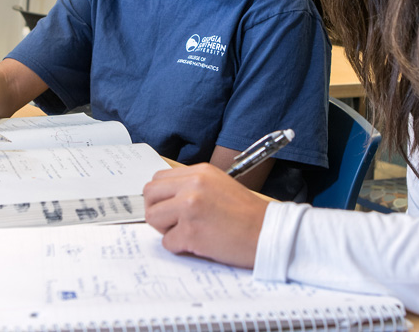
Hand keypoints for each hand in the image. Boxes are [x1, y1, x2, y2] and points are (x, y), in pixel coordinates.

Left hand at [143, 163, 268, 268]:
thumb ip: (193, 186)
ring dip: (166, 229)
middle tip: (173, 222)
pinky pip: (167, 242)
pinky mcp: (191, 231)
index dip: (161, 196)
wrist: (269, 232)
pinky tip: (199, 243)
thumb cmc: (248, 215)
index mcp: (201, 171)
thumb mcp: (220, 185)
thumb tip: (167, 197)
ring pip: (153, 217)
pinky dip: (179, 247)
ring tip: (188, 232)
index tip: (169, 207)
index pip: (159, 178)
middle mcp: (193, 185)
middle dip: (157, 210)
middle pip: (149, 194)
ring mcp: (190, 207)